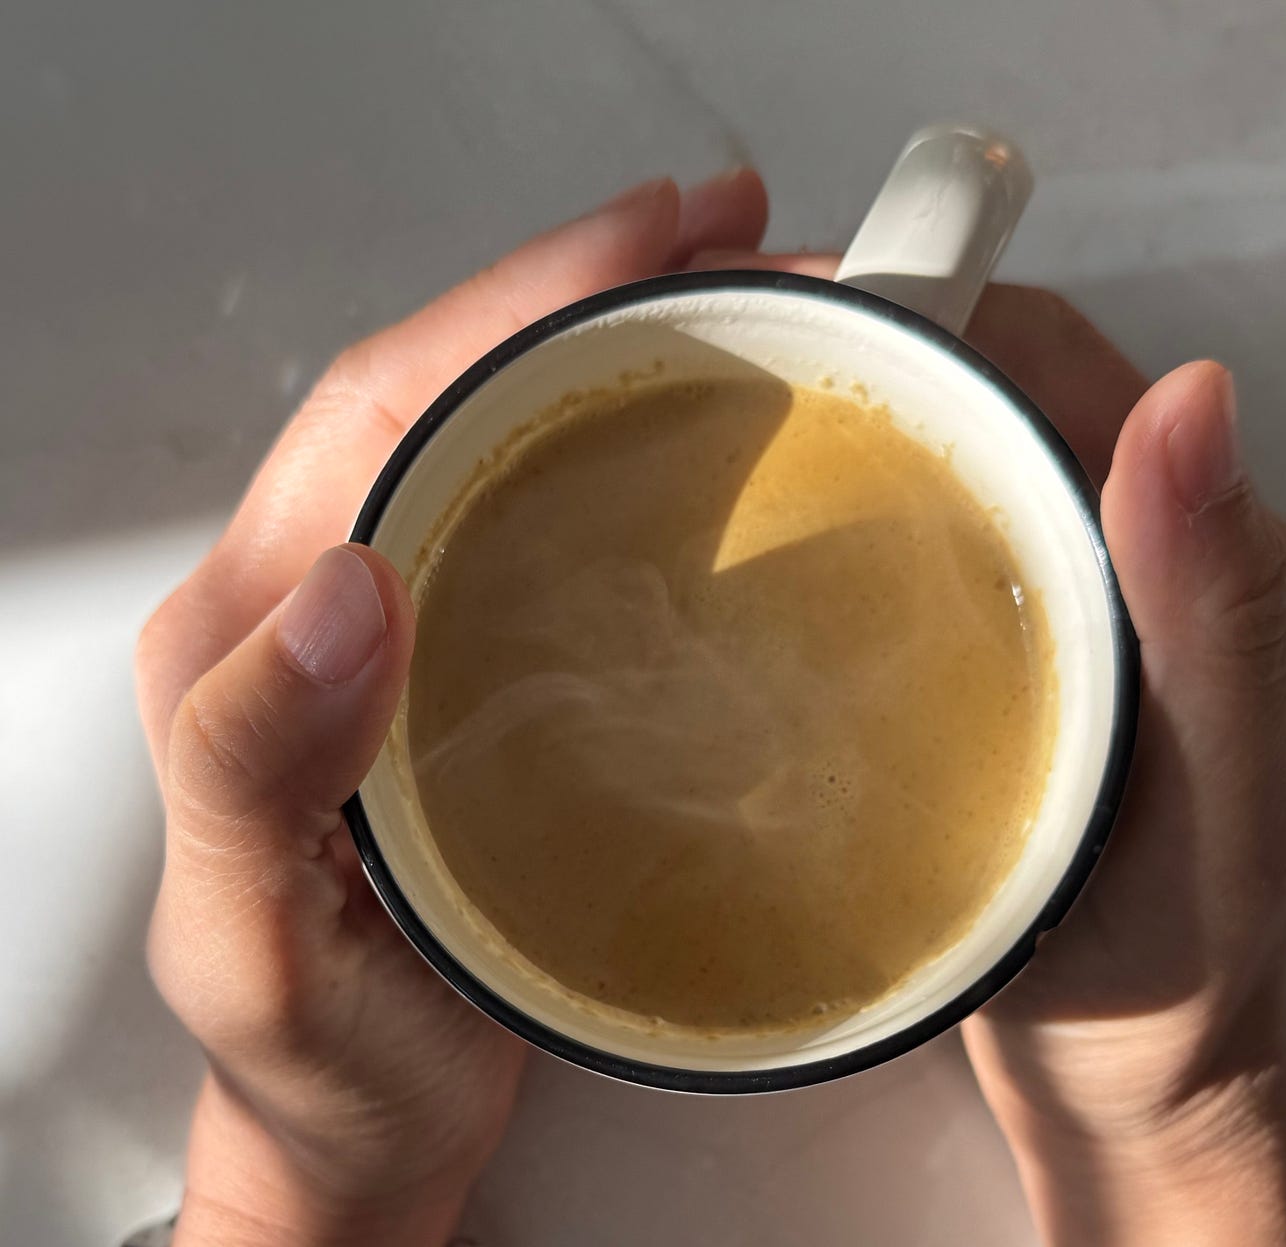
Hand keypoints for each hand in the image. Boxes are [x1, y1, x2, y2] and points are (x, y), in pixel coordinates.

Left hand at [136, 170, 770, 1246]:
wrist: (363, 1134)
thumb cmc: (316, 1060)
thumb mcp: (256, 947)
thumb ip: (258, 764)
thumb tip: (346, 587)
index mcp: (252, 624)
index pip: (384, 402)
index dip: (515, 297)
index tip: (651, 239)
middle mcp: (326, 597)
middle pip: (455, 381)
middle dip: (590, 283)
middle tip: (731, 232)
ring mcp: (411, 628)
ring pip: (508, 433)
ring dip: (621, 346)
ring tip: (741, 300)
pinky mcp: (478, 669)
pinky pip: (550, 521)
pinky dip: (633, 451)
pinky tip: (710, 437)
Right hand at [691, 250, 1285, 1242]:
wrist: (1127, 1067)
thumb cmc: (1183, 951)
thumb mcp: (1221, 794)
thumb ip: (1216, 612)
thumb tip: (1196, 395)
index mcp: (1176, 537)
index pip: (1043, 349)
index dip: (924, 293)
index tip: (790, 293)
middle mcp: (1101, 544)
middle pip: (962, 387)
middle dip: (840, 346)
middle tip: (699, 359)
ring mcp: (1025, 600)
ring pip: (913, 462)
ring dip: (813, 428)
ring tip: (685, 432)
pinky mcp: (963, 660)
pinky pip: (880, 552)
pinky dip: (807, 525)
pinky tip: (729, 557)